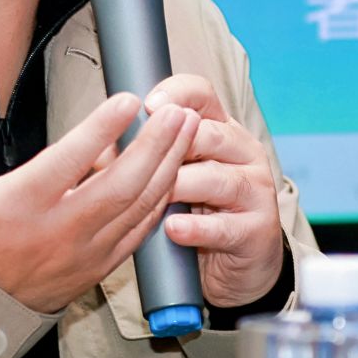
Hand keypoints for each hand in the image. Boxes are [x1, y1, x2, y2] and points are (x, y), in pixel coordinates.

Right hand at [0, 73, 197, 313]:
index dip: (102, 129)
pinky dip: (159, 203)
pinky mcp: (95, 269)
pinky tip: (174, 174)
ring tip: (188, 132)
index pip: (70, 161)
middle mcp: (57, 231)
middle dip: (155, 146)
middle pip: (120, 186)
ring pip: (137, 210)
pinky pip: (137, 235)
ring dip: (167, 168)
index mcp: (20, 205)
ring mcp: (81, 254)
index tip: (128, 98)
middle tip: (179, 112)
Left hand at [144, 74, 284, 307]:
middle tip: (136, 164)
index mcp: (220, 129)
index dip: (175, 94)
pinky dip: (196, 228)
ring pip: (215, 178)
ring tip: (152, 199)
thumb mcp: (174, 173)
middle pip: (207, 134)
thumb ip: (149, 154)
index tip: (147, 105)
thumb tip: (100, 146)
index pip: (202, 94)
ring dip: (178, 187)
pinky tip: (173, 228)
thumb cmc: (196, 210)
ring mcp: (254, 189)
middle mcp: (242, 151)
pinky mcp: (257, 229)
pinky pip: (224, 225)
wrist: (235, 264)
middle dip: (168, 148)